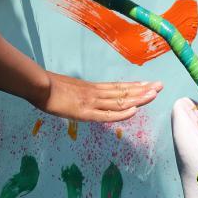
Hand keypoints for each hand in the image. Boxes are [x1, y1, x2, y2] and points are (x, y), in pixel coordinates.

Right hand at [35, 71, 162, 121]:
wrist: (37, 85)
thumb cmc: (47, 87)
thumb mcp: (68, 89)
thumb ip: (79, 94)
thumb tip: (83, 97)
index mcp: (92, 88)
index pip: (118, 87)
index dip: (134, 86)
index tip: (148, 84)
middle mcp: (96, 93)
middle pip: (123, 92)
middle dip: (143, 89)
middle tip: (160, 85)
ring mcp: (92, 102)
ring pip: (120, 101)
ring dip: (138, 98)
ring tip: (154, 94)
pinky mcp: (85, 112)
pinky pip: (107, 114)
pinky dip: (122, 113)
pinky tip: (134, 111)